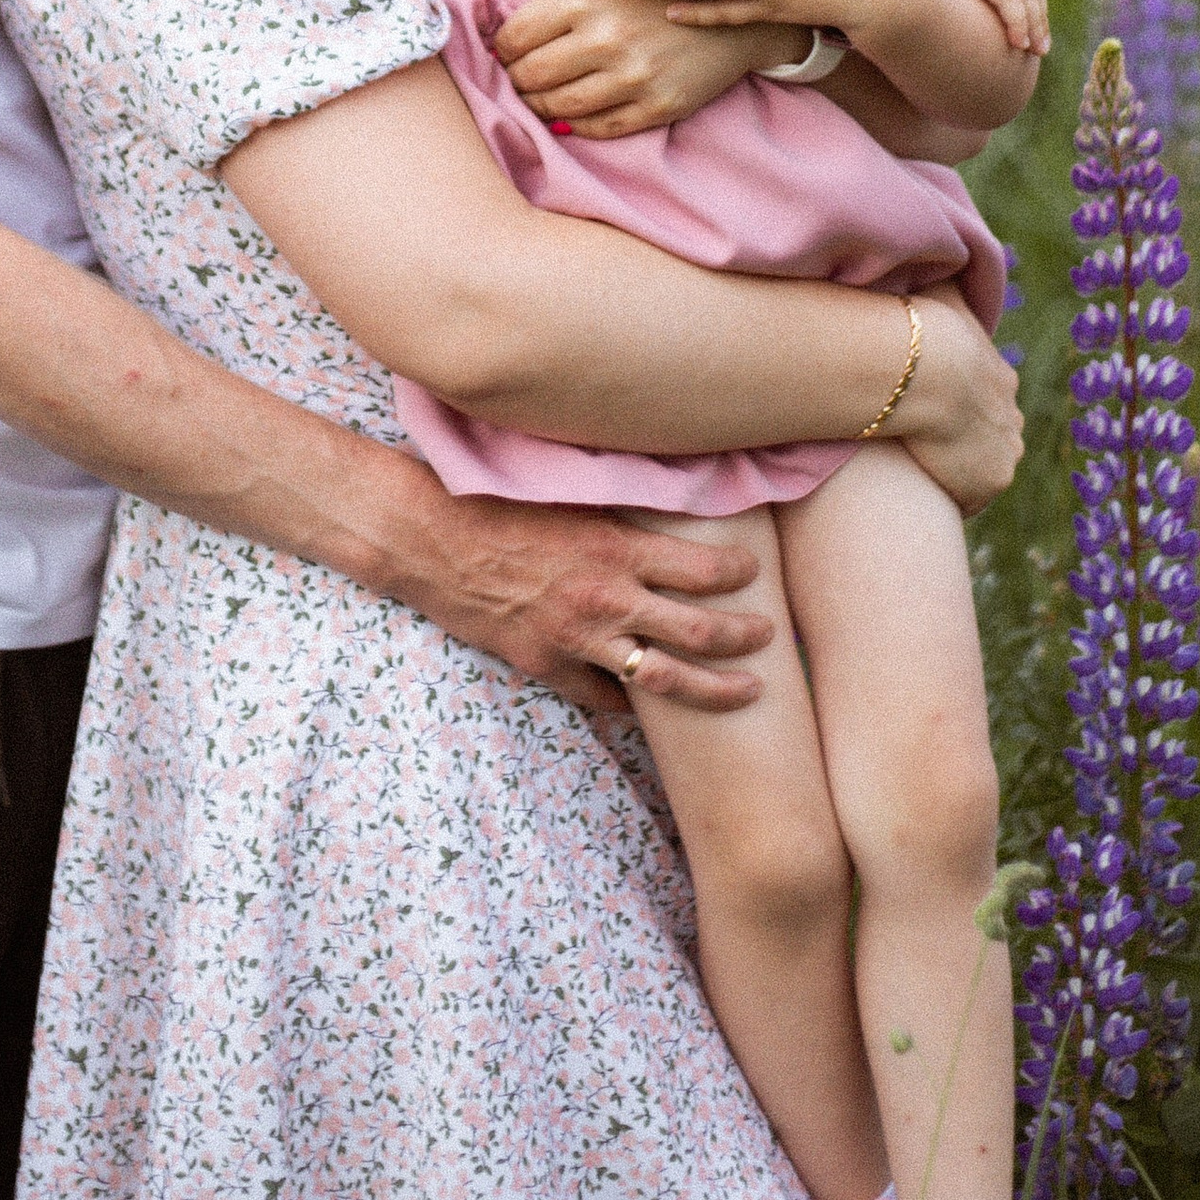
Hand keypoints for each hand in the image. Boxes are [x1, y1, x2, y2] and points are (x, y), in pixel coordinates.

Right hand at [409, 489, 772, 711]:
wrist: (428, 539)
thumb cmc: (493, 502)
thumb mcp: (567, 492)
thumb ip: (618, 504)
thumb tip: (665, 497)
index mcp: (617, 548)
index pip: (704, 569)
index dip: (740, 573)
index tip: (755, 572)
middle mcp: (606, 598)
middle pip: (701, 631)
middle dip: (746, 638)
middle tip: (771, 639)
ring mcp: (577, 639)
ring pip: (665, 679)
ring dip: (714, 689)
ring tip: (747, 691)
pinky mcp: (546, 664)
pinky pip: (603, 695)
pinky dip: (633, 705)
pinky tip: (653, 707)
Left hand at [493, 0, 781, 138]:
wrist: (732, 2)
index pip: (514, 38)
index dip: (502, 49)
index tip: (506, 51)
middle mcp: (605, 38)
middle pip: (530, 76)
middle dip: (515, 80)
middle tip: (517, 78)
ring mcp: (633, 76)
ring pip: (558, 107)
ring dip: (538, 106)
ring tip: (538, 97)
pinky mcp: (657, 105)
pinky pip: (597, 127)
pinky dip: (574, 124)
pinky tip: (570, 113)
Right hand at [881, 287, 1023, 514]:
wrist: (926, 370)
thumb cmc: (924, 329)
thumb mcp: (941, 294)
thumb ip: (948, 281)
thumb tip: (945, 258)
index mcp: (1001, 379)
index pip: (985, 397)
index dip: (959, 403)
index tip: (932, 406)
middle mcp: (1012, 418)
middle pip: (990, 435)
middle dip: (965, 439)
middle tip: (926, 440)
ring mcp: (1005, 452)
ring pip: (983, 467)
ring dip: (960, 469)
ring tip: (923, 466)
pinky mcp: (991, 482)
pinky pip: (971, 497)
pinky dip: (953, 493)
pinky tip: (926, 486)